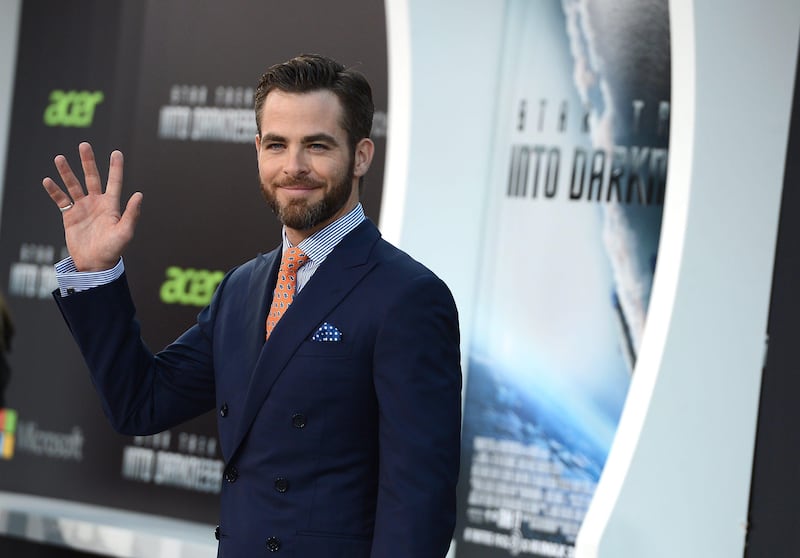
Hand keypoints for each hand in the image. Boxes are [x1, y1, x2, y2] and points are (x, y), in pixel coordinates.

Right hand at [42, 142, 142, 271]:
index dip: (115, 168)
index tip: (116, 152)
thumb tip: (139, 194)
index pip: (114, 182)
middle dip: (88, 162)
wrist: (95, 264)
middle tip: (84, 145)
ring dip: (67, 172)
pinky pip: (61, 200)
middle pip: (92, 178)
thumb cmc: (113, 249)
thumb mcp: (125, 232)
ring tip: (60, 158)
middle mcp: (97, 203)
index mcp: (112, 205)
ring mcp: (83, 208)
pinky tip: (48, 181)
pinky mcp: (70, 216)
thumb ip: (132, 213)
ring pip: (74, 185)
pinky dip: (54, 191)